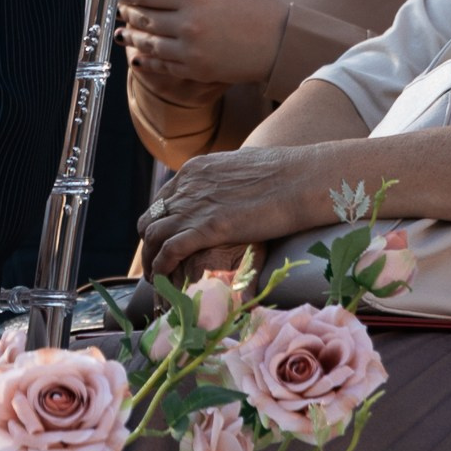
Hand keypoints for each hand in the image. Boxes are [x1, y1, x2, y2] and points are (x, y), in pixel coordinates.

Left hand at [119, 0, 288, 90]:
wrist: (280, 43)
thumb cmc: (255, 4)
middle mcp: (188, 24)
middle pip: (144, 16)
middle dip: (128, 11)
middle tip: (122, 7)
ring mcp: (191, 50)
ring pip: (148, 42)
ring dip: (132, 36)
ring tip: (123, 31)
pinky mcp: (196, 70)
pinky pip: (162, 65)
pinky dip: (146, 61)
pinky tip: (138, 57)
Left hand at [135, 144, 332, 277]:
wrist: (300, 178)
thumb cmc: (285, 174)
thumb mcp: (243, 169)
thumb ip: (228, 182)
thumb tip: (235, 196)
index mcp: (195, 170)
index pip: (163, 200)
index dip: (161, 224)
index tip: (165, 243)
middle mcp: (187, 186)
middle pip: (151, 219)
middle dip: (150, 244)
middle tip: (158, 265)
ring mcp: (194, 206)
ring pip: (152, 236)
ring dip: (151, 261)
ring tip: (158, 280)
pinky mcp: (206, 227)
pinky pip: (168, 250)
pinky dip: (161, 266)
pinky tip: (165, 279)